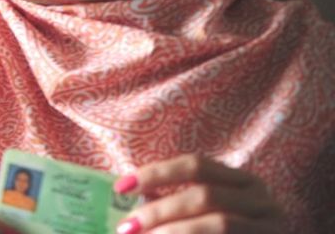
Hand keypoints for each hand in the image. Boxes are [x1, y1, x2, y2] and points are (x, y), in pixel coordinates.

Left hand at [114, 154, 284, 232]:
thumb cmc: (226, 233)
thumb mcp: (206, 213)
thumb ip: (175, 204)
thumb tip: (128, 203)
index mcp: (244, 181)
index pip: (196, 165)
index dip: (157, 173)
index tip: (121, 187)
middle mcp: (263, 200)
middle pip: (205, 196)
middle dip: (160, 210)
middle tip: (126, 226)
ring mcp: (272, 226)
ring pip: (219, 223)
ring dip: (174, 231)